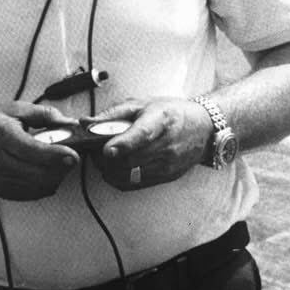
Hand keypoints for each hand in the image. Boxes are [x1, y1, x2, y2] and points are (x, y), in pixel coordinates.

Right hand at [0, 101, 79, 199]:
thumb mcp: (14, 110)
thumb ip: (43, 114)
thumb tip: (69, 123)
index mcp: (1, 135)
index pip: (31, 150)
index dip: (54, 155)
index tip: (73, 155)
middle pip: (38, 173)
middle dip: (61, 168)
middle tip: (71, 158)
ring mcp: (1, 179)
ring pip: (38, 186)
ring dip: (56, 177)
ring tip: (58, 164)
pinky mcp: (5, 191)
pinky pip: (34, 194)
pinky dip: (46, 185)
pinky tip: (46, 173)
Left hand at [81, 97, 212, 191]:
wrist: (204, 129)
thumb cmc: (170, 113)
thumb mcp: (142, 105)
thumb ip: (112, 114)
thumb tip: (86, 123)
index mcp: (160, 120)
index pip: (142, 135)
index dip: (123, 144)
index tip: (107, 149)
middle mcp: (167, 144)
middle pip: (130, 159)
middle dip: (105, 159)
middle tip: (93, 151)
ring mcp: (168, 163)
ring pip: (131, 175)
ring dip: (109, 170)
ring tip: (103, 159)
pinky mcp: (167, 176)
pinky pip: (135, 184)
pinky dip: (119, 178)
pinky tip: (115, 168)